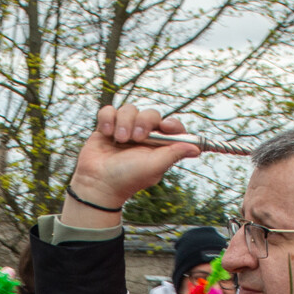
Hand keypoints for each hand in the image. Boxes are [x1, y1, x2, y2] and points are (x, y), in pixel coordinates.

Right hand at [67, 105, 204, 218]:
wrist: (97, 184)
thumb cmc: (126, 179)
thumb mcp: (154, 167)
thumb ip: (174, 154)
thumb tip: (197, 149)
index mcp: (158, 146)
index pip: (171, 126)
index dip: (172, 123)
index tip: (166, 126)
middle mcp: (143, 136)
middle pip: (151, 113)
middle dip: (143, 121)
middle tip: (135, 138)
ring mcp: (124, 130)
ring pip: (129, 109)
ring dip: (123, 122)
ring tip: (118, 139)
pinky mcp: (106, 128)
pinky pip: (109, 110)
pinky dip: (107, 118)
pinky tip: (106, 133)